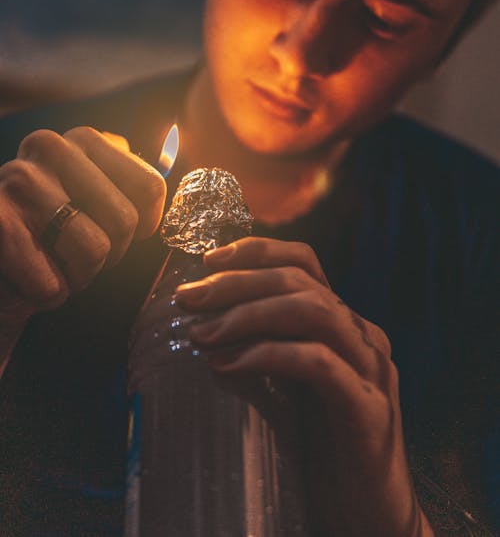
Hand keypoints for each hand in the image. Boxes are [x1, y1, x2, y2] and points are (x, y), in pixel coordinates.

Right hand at [0, 127, 165, 349]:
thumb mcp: (93, 195)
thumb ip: (129, 179)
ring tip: (50, 261)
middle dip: (107, 255)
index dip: (142, 226)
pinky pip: (53, 283)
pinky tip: (27, 277)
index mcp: (84, 138)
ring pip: (94, 252)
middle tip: (73, 251)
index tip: (113, 231)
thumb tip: (171, 160)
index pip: (151, 188)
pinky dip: (46, 294)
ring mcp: (19, 180)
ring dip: (77, 276)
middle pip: (126, 221)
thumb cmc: (52, 233)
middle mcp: (50, 146)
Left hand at [174, 236, 433, 536]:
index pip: (305, 264)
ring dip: (248, 314)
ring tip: (201, 333)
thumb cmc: (322, 454)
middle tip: (188, 299)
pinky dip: (267, 355)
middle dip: (237, 283)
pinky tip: (227, 367)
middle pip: (300, 281)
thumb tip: (203, 333)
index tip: (208, 260)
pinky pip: (318, 362)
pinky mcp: (370, 407)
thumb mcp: (284, 395)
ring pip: (312, 310)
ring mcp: (371, 369)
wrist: (368, 519)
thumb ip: (258, 361)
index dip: (258, 251)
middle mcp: (362, 337)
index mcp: (343, 327)